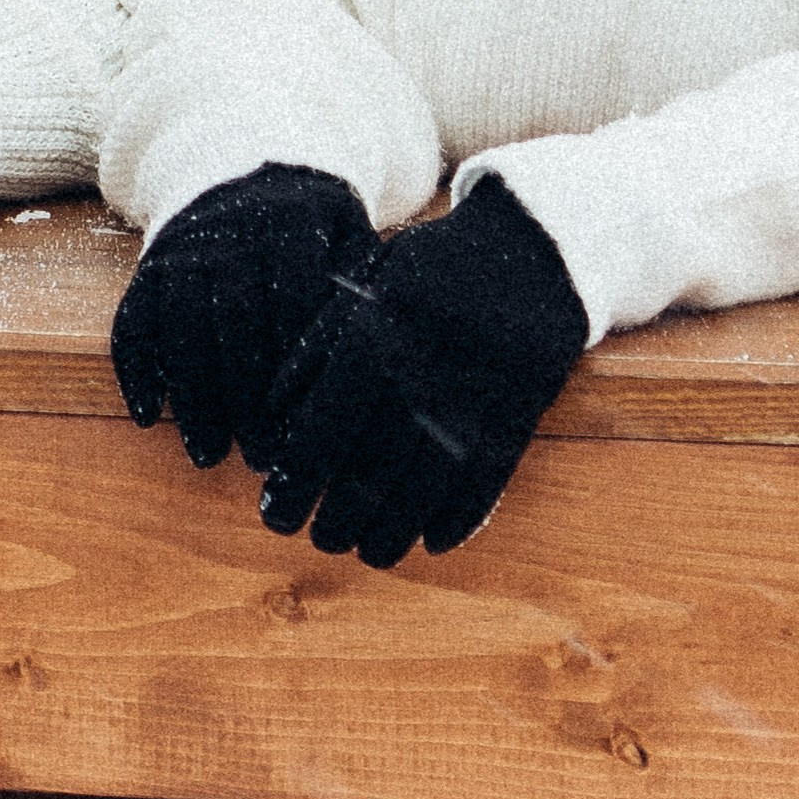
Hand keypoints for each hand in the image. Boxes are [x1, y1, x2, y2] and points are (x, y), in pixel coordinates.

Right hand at [111, 162, 381, 470]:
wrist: (241, 158)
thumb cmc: (312, 220)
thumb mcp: (347, 230)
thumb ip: (363, 283)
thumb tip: (386, 357)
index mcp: (293, 225)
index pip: (295, 303)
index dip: (299, 370)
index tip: (307, 426)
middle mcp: (232, 232)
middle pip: (236, 324)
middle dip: (247, 400)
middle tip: (261, 458)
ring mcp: (185, 249)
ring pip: (180, 328)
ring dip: (191, 398)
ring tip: (209, 455)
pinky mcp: (150, 265)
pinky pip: (132, 319)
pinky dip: (134, 368)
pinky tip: (147, 415)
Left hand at [258, 175, 587, 568]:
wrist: (530, 247)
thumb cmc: (428, 273)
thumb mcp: (366, 287)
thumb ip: (316, 345)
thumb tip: (269, 416)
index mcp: (382, 326)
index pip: (330, 418)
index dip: (299, 474)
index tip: (273, 512)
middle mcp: (428, 361)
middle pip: (378, 460)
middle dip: (342, 514)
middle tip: (319, 542)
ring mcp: (481, 388)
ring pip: (431, 480)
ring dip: (395, 527)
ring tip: (367, 552)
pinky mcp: (524, 406)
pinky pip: (488, 477)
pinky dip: (458, 517)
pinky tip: (430, 541)